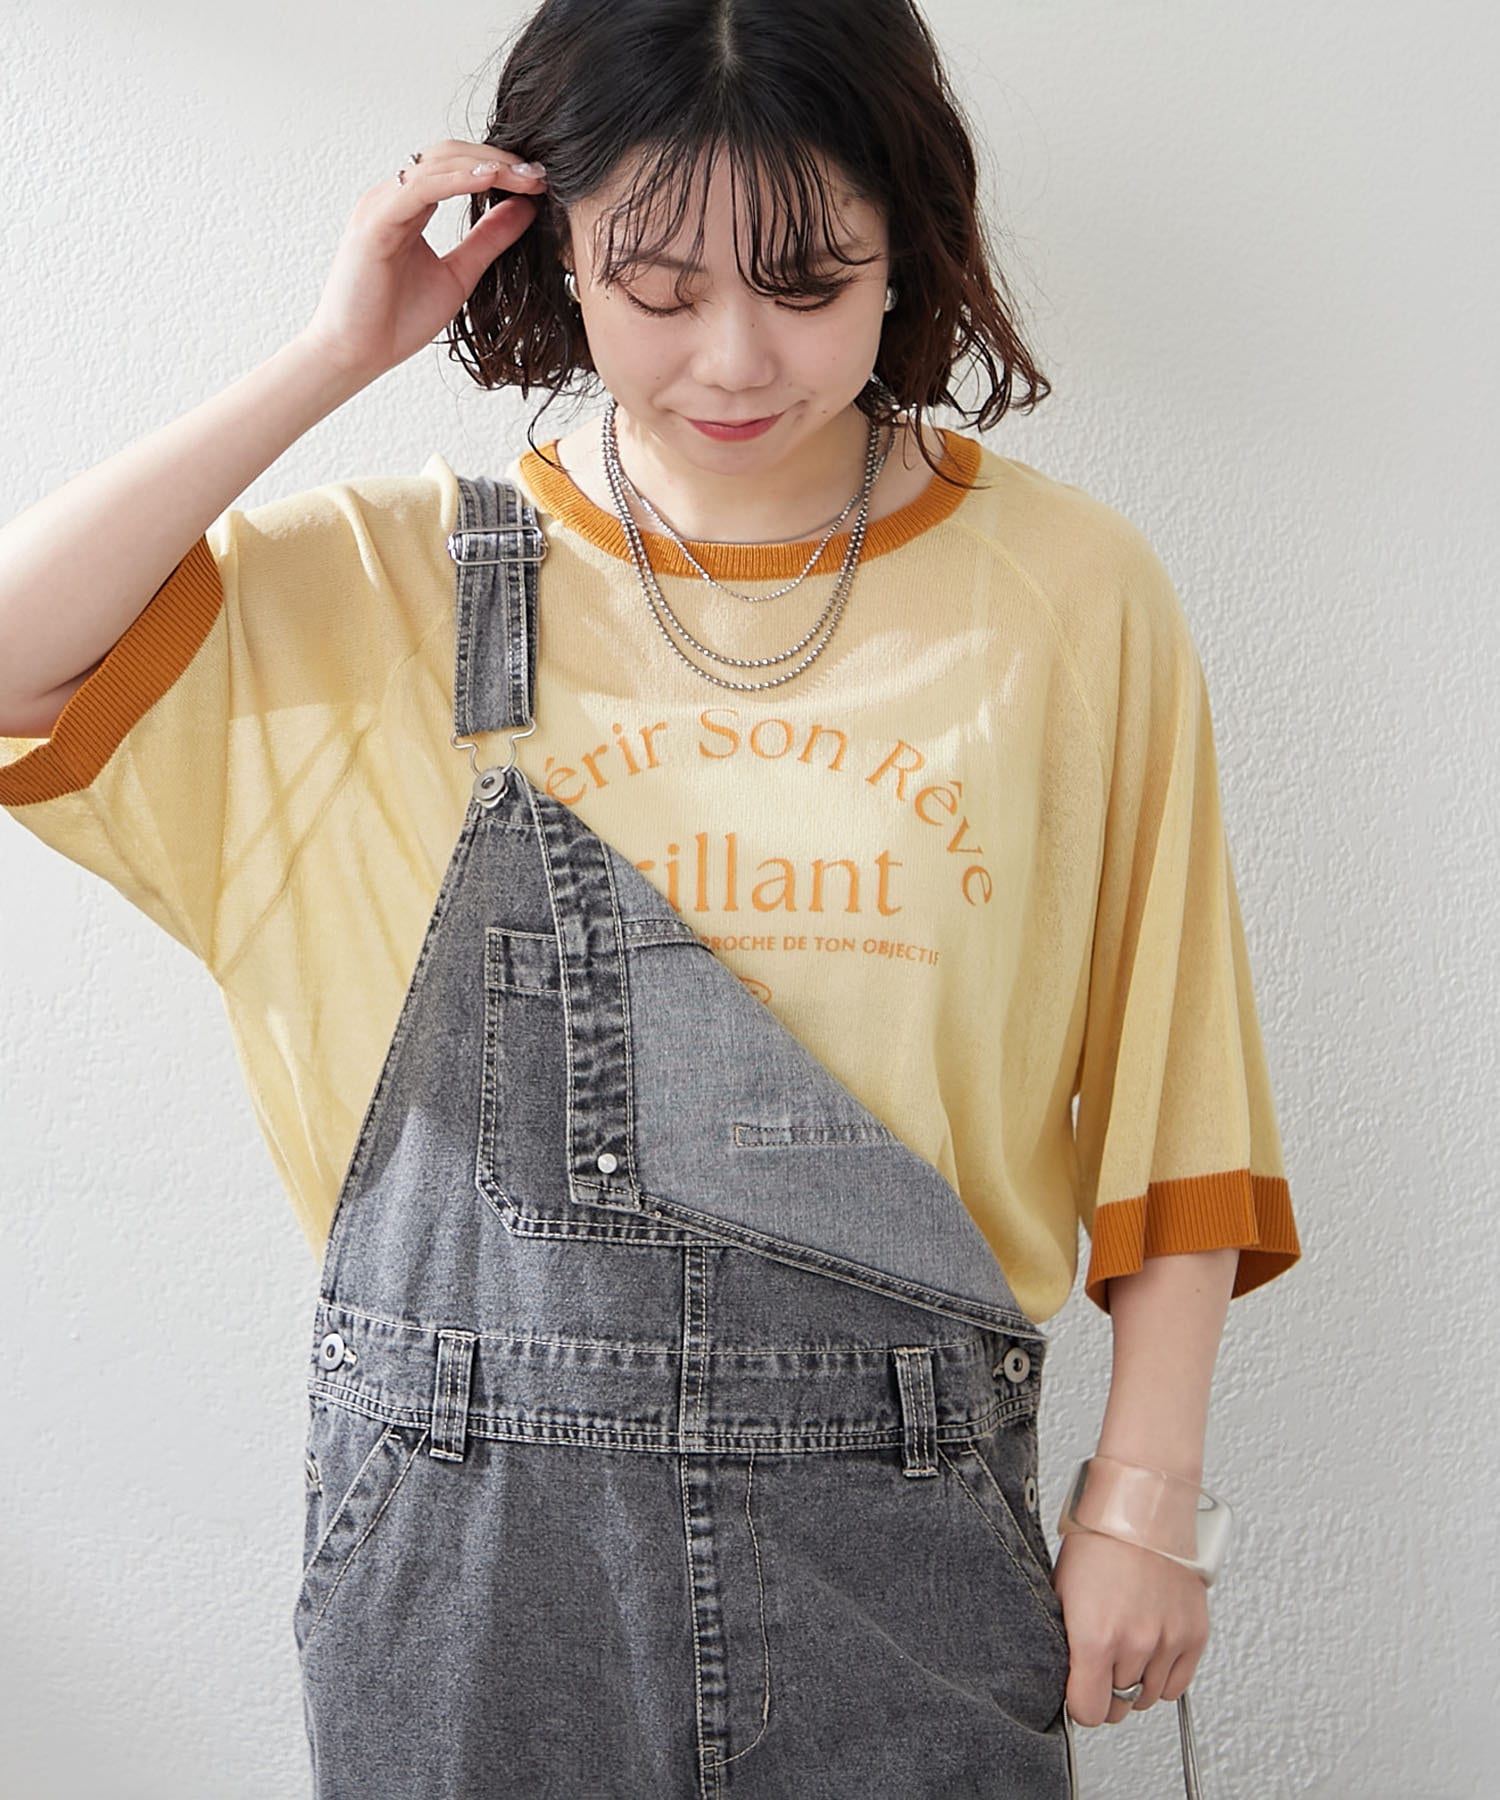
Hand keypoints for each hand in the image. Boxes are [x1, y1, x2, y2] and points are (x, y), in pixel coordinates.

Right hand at [299, 140, 548, 382]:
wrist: (357, 354)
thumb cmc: (396, 320)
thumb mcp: (460, 274)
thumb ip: (489, 240)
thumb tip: (525, 208)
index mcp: (410, 206)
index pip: (457, 167)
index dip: (499, 167)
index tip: (539, 181)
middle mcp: (393, 197)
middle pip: (450, 154)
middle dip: (499, 159)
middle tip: (539, 175)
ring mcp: (381, 205)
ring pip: (437, 163)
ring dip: (486, 166)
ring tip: (526, 177)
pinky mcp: (374, 223)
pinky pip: (420, 188)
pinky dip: (457, 180)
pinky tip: (490, 181)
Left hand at [1052, 1526, 1209, 1727]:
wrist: (1141, 1508)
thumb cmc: (1098, 1540)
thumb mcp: (1061, 1592)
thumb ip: (1065, 1641)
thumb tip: (1067, 1674)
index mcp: (1095, 1637)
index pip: (1088, 1711)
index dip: (1080, 1703)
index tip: (1079, 1691)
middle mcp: (1134, 1644)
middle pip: (1118, 1705)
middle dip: (1106, 1689)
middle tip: (1101, 1663)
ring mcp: (1168, 1641)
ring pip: (1149, 1697)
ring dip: (1135, 1680)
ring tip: (1126, 1645)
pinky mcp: (1194, 1635)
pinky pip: (1178, 1684)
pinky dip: (1164, 1675)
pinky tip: (1150, 1650)